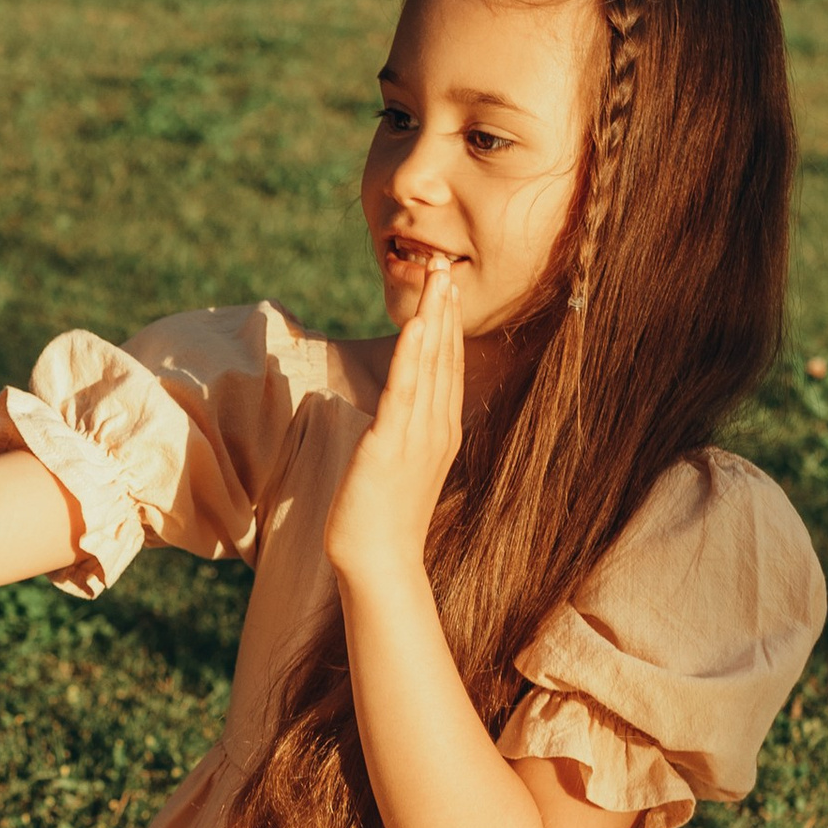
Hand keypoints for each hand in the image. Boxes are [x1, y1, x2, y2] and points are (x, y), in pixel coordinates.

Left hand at [326, 256, 464, 591]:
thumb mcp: (401, 467)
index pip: (447, 368)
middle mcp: (436, 428)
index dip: (449, 326)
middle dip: (445, 310)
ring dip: (433, 319)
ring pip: (430, 366)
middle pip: (444, 358)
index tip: (447, 290)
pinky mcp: (390, 445)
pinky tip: (416, 327)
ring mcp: (417, 436)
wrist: (378, 562)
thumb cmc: (383, 519)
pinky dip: (411, 356)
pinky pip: (404, 392)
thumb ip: (404, 435)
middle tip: (447, 265)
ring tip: (437, 279)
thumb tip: (396, 415)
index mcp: (440, 431)